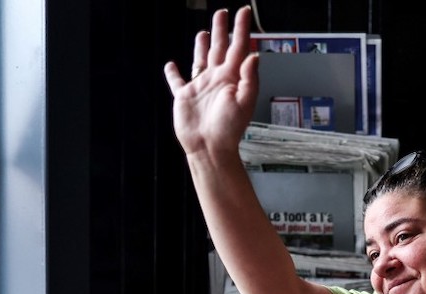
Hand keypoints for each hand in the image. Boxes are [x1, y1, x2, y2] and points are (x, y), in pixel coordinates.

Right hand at [162, 7, 258, 157]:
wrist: (210, 147)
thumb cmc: (229, 129)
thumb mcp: (245, 102)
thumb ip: (250, 78)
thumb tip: (254, 55)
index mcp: (232, 78)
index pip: (239, 47)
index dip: (241, 29)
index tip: (244, 12)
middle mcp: (217, 79)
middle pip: (220, 48)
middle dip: (221, 29)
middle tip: (222, 12)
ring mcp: (201, 86)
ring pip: (200, 59)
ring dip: (201, 46)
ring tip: (204, 33)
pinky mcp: (184, 96)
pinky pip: (177, 81)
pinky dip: (172, 73)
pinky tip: (171, 65)